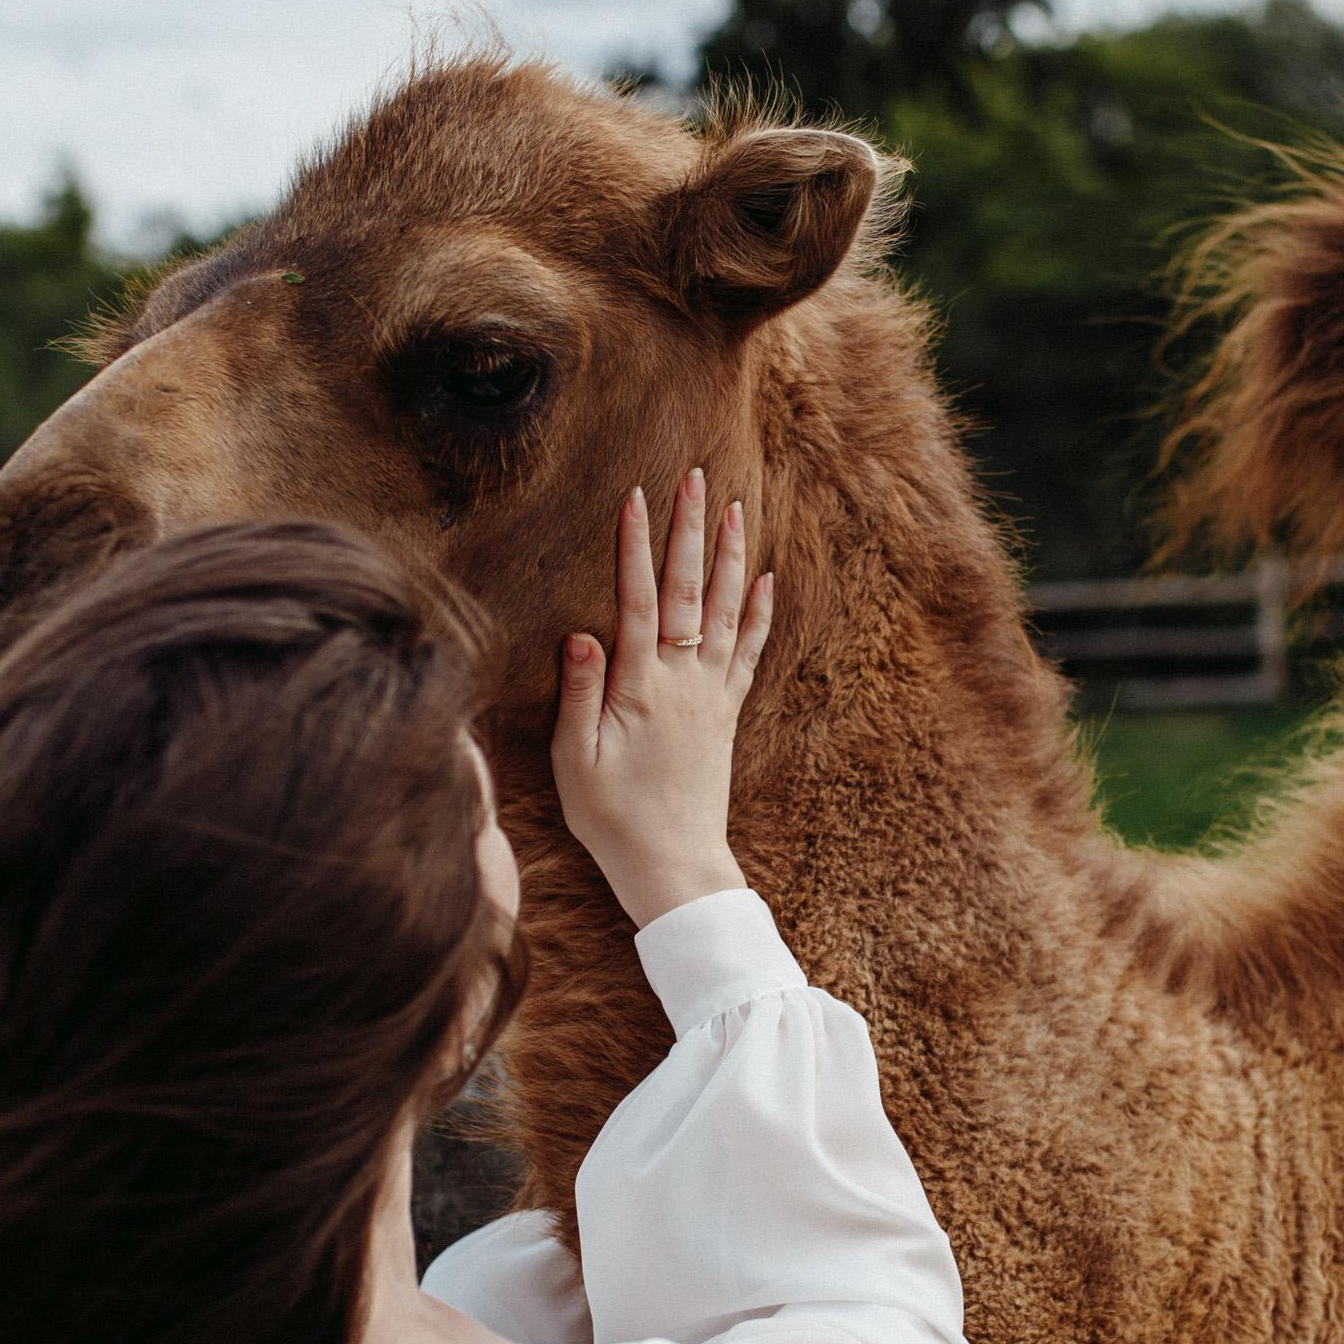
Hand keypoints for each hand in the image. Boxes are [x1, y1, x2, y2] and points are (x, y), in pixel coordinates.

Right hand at [553, 470, 774, 928]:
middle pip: (690, 592)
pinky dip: (761, 613)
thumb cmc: (613, 819)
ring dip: (731, 558)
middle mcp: (684, 682)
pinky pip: (750, 652)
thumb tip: (581, 635)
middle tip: (694, 477)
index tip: (636, 496)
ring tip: (736, 508)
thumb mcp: (576, 762)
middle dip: (690, 531)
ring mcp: (711, 695)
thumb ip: (580, 696)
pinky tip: (768, 580)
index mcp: (640, 689)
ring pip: (728, 612)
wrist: (673, 866)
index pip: (638, 602)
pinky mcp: (726, 714)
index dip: (635, 547)